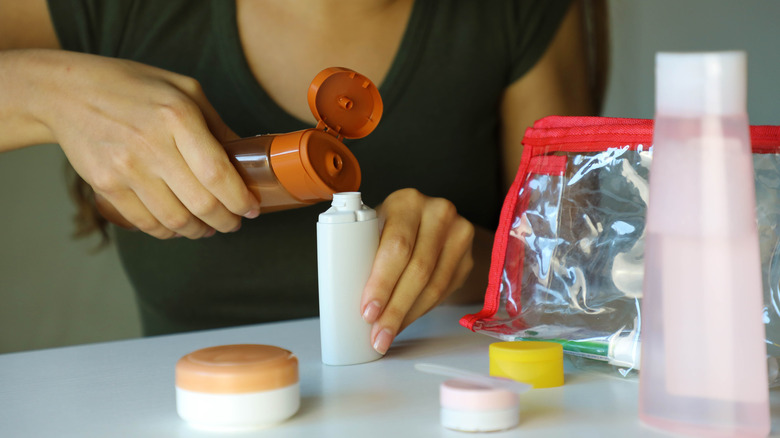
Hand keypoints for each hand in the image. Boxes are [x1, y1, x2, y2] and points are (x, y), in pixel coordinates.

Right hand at [24, 50, 259, 238]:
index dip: (240, 199)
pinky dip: (168, 232)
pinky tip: (178, 225)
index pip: (218, 173)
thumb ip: (217, 125)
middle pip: (201, 203)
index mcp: (177, 116)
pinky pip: (146, 223)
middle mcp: (151, 144)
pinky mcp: (105, 185)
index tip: (251, 209)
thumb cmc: (134, 88)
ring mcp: (125, 168)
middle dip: (226, 221)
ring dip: (198, 231)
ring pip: (175, 220)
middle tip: (233, 223)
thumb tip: (248, 160)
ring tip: (207, 227)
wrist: (67, 93)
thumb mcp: (184, 89)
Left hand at [360, 188, 474, 354]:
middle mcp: (438, 213)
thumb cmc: (390, 227)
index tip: (367, 311)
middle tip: (377, 334)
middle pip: (418, 270)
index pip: (397, 246)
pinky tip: (405, 321)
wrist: (426, 221)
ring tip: (387, 334)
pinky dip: (421, 311)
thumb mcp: (376, 227)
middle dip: (395, 308)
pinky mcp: (467, 258)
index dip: (382, 282)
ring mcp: (458, 235)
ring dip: (408, 316)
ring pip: (434, 286)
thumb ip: (364, 250)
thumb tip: (344, 299)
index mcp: (407, 202)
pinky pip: (444, 292)